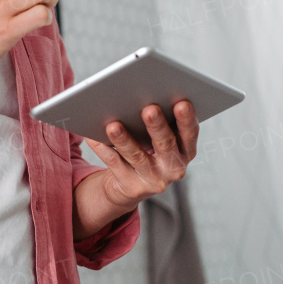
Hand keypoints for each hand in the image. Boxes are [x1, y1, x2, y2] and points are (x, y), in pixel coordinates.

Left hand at [84, 101, 198, 213]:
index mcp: (185, 151)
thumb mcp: (159, 140)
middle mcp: (173, 168)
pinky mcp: (131, 187)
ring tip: (113, 125)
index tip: (182, 103)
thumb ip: (159, 123)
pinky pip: (114, 163)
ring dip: (124, 140)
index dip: (187, 119)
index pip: (190, 134)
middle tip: (150, 109)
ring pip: (136, 156)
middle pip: (165, 144)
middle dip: (157, 126)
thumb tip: (140, 96)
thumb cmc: (147, 151)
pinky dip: (102, 149)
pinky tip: (92, 136)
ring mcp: (153, 180)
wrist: (131, 187)